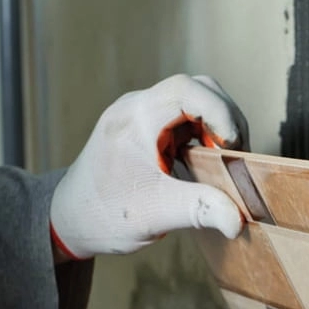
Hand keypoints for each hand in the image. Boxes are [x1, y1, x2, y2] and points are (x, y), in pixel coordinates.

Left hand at [50, 74, 248, 258]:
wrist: (71, 219)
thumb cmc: (104, 215)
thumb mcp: (155, 215)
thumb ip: (199, 210)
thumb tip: (237, 219)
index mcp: (135, 119)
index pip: (187, 90)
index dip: (220, 113)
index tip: (233, 147)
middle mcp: (138, 108)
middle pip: (198, 89)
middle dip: (226, 119)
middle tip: (235, 156)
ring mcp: (143, 116)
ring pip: (196, 101)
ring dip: (219, 127)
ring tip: (225, 161)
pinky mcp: (149, 129)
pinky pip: (188, 118)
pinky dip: (208, 136)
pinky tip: (209, 164)